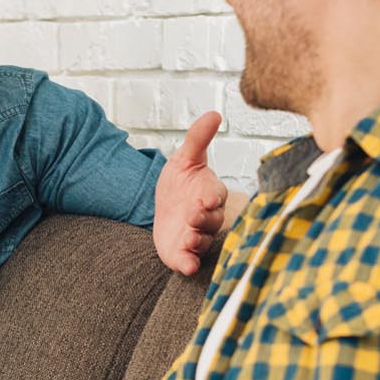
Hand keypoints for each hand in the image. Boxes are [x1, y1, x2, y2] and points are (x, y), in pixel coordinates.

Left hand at [153, 111, 234, 275]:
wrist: (162, 206)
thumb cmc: (180, 182)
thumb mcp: (184, 157)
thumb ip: (197, 138)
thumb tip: (214, 113)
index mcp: (209, 193)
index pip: (216, 195)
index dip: (212, 197)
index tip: (206, 197)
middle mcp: (206, 217)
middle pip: (211, 220)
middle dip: (202, 219)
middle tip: (192, 216)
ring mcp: (196, 236)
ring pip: (202, 241)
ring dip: (195, 241)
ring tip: (187, 238)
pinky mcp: (184, 253)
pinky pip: (190, 261)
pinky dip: (189, 264)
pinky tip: (186, 265)